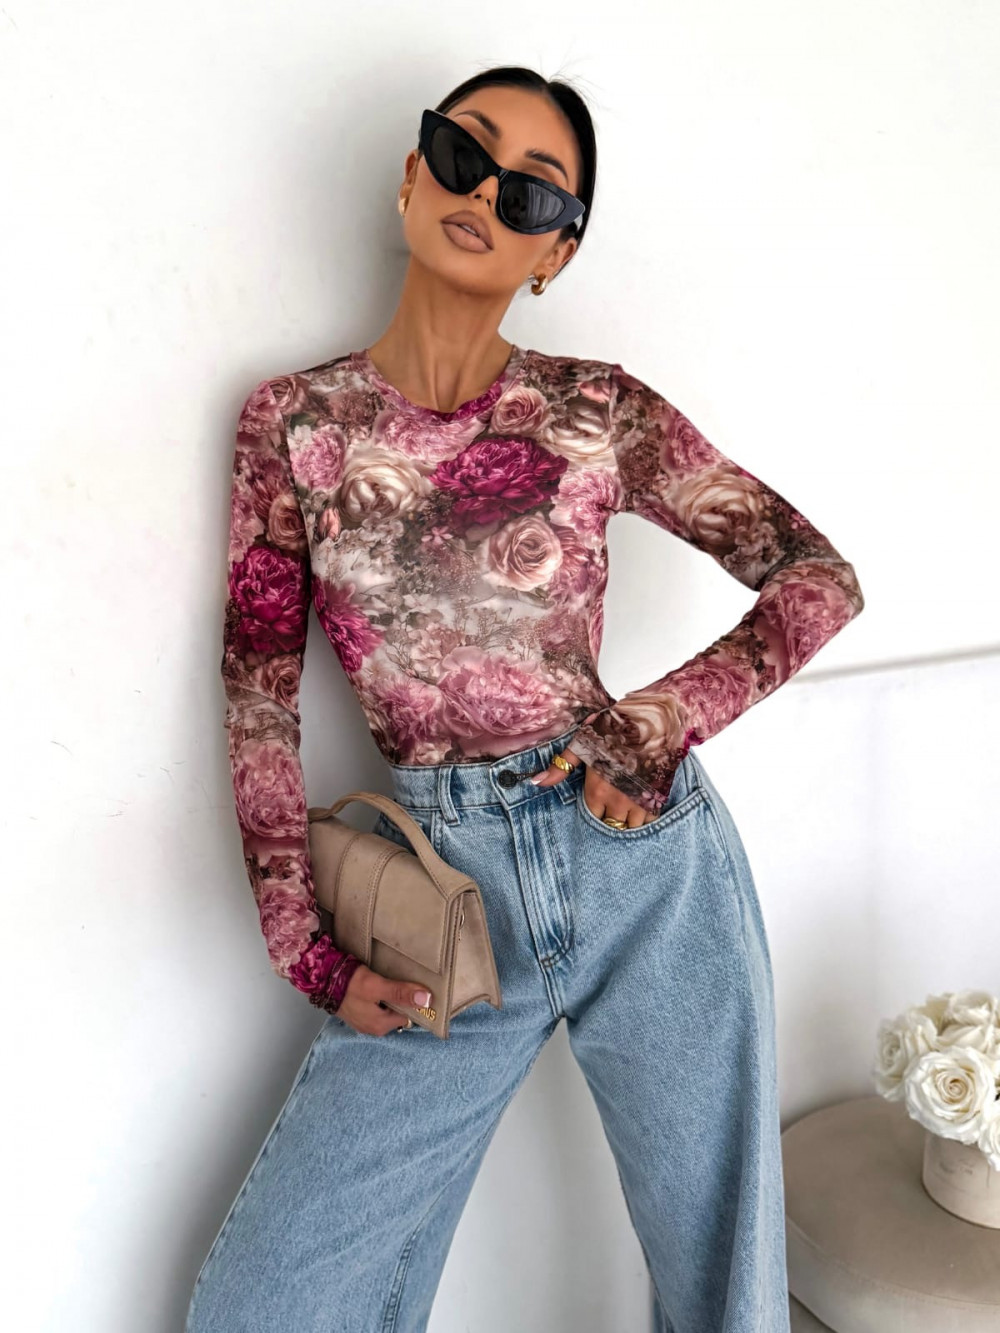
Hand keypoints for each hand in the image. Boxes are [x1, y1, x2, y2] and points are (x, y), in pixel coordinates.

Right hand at [337, 963, 433, 1035]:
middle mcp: (374, 1028)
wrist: (322, 979)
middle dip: (402, 999)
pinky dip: (380, 997)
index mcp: (381, 1026)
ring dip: (391, 997)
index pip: (409, 1016)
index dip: (415, 1003)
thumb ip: (400, 993)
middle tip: (405, 980)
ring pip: (387, 1009)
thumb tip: (426, 1000)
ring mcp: (364, 1021)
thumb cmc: (350, 984)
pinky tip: (379, 985)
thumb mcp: (377, 987)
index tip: (419, 987)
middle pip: (398, 1013)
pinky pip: (376, 1006)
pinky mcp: (357, 1012)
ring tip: (392, 980)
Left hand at [532, 739, 660, 827]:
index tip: (595, 807)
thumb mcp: (584, 743)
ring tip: (625, 810)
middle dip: (610, 819)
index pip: (591, 818)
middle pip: (611, 826)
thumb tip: (536, 782)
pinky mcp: (658, 797)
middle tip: (610, 810)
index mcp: (598, 790)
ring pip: (632, 827)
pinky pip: (651, 820)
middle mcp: (618, 801)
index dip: (593, 813)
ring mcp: (640, 800)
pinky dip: (646, 818)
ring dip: (628, 821)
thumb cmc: (617, 727)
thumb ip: (561, 766)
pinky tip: (641, 806)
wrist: (654, 719)